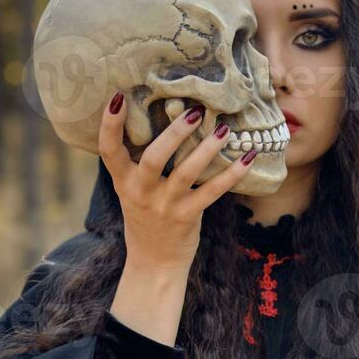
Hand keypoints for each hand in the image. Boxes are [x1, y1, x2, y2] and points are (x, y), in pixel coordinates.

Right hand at [98, 93, 256, 271]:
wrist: (154, 261)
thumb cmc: (146, 216)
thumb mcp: (131, 190)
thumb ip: (139, 162)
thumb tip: (164, 115)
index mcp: (124, 181)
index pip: (109, 151)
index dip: (109, 125)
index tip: (117, 97)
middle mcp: (142, 192)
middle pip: (153, 158)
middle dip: (174, 133)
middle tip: (195, 111)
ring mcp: (165, 205)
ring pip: (186, 173)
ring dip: (206, 149)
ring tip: (224, 129)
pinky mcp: (187, 216)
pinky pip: (212, 191)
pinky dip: (232, 174)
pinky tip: (248, 158)